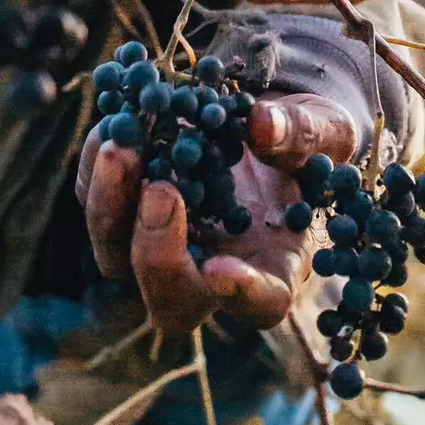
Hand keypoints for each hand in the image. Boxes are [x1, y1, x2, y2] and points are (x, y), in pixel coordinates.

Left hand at [76, 92, 357, 331]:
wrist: (262, 122)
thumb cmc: (306, 143)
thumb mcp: (327, 130)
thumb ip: (303, 133)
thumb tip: (261, 124)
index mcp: (275, 269)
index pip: (261, 302)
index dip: (241, 294)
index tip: (222, 270)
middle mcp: (211, 274)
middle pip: (170, 301)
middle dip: (156, 253)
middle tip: (161, 190)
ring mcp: (163, 247)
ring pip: (116, 257)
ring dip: (110, 207)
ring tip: (121, 146)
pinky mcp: (127, 208)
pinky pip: (97, 201)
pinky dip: (98, 167)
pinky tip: (117, 123)